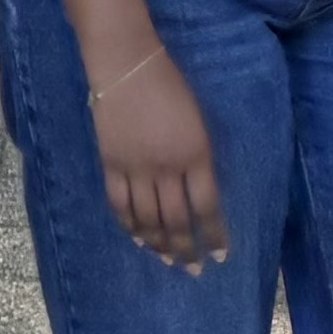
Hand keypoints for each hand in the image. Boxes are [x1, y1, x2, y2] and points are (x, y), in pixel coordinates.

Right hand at [86, 38, 226, 267]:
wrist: (127, 65)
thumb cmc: (171, 86)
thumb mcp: (198, 122)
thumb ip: (199, 159)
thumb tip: (198, 195)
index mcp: (196, 153)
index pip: (208, 206)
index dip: (215, 234)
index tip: (220, 255)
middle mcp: (168, 167)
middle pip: (178, 220)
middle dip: (187, 248)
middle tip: (194, 269)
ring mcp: (137, 167)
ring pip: (148, 219)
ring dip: (159, 244)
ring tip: (168, 259)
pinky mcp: (112, 163)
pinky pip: (120, 204)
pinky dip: (129, 226)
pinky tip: (138, 239)